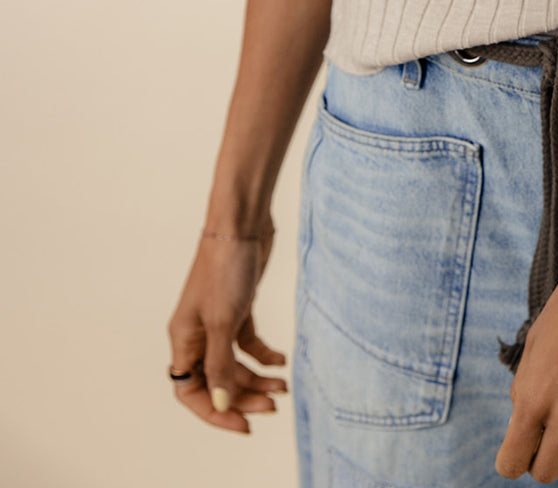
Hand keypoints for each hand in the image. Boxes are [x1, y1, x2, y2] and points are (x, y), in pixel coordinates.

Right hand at [167, 229, 288, 433]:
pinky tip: (282, 359)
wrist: (242, 222)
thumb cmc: (225, 266)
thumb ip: (221, 365)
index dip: (214, 412)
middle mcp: (197, 333)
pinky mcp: (238, 307)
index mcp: (184, 338)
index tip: (243, 424)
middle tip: (272, 406)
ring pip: (235, 363)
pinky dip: (264, 354)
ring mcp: (218, 320)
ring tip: (283, 385)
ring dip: (257, 378)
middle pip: (216, 380)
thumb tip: (221, 404)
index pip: (191, 391)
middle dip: (242, 397)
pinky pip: (249, 343)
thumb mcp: (224, 321)